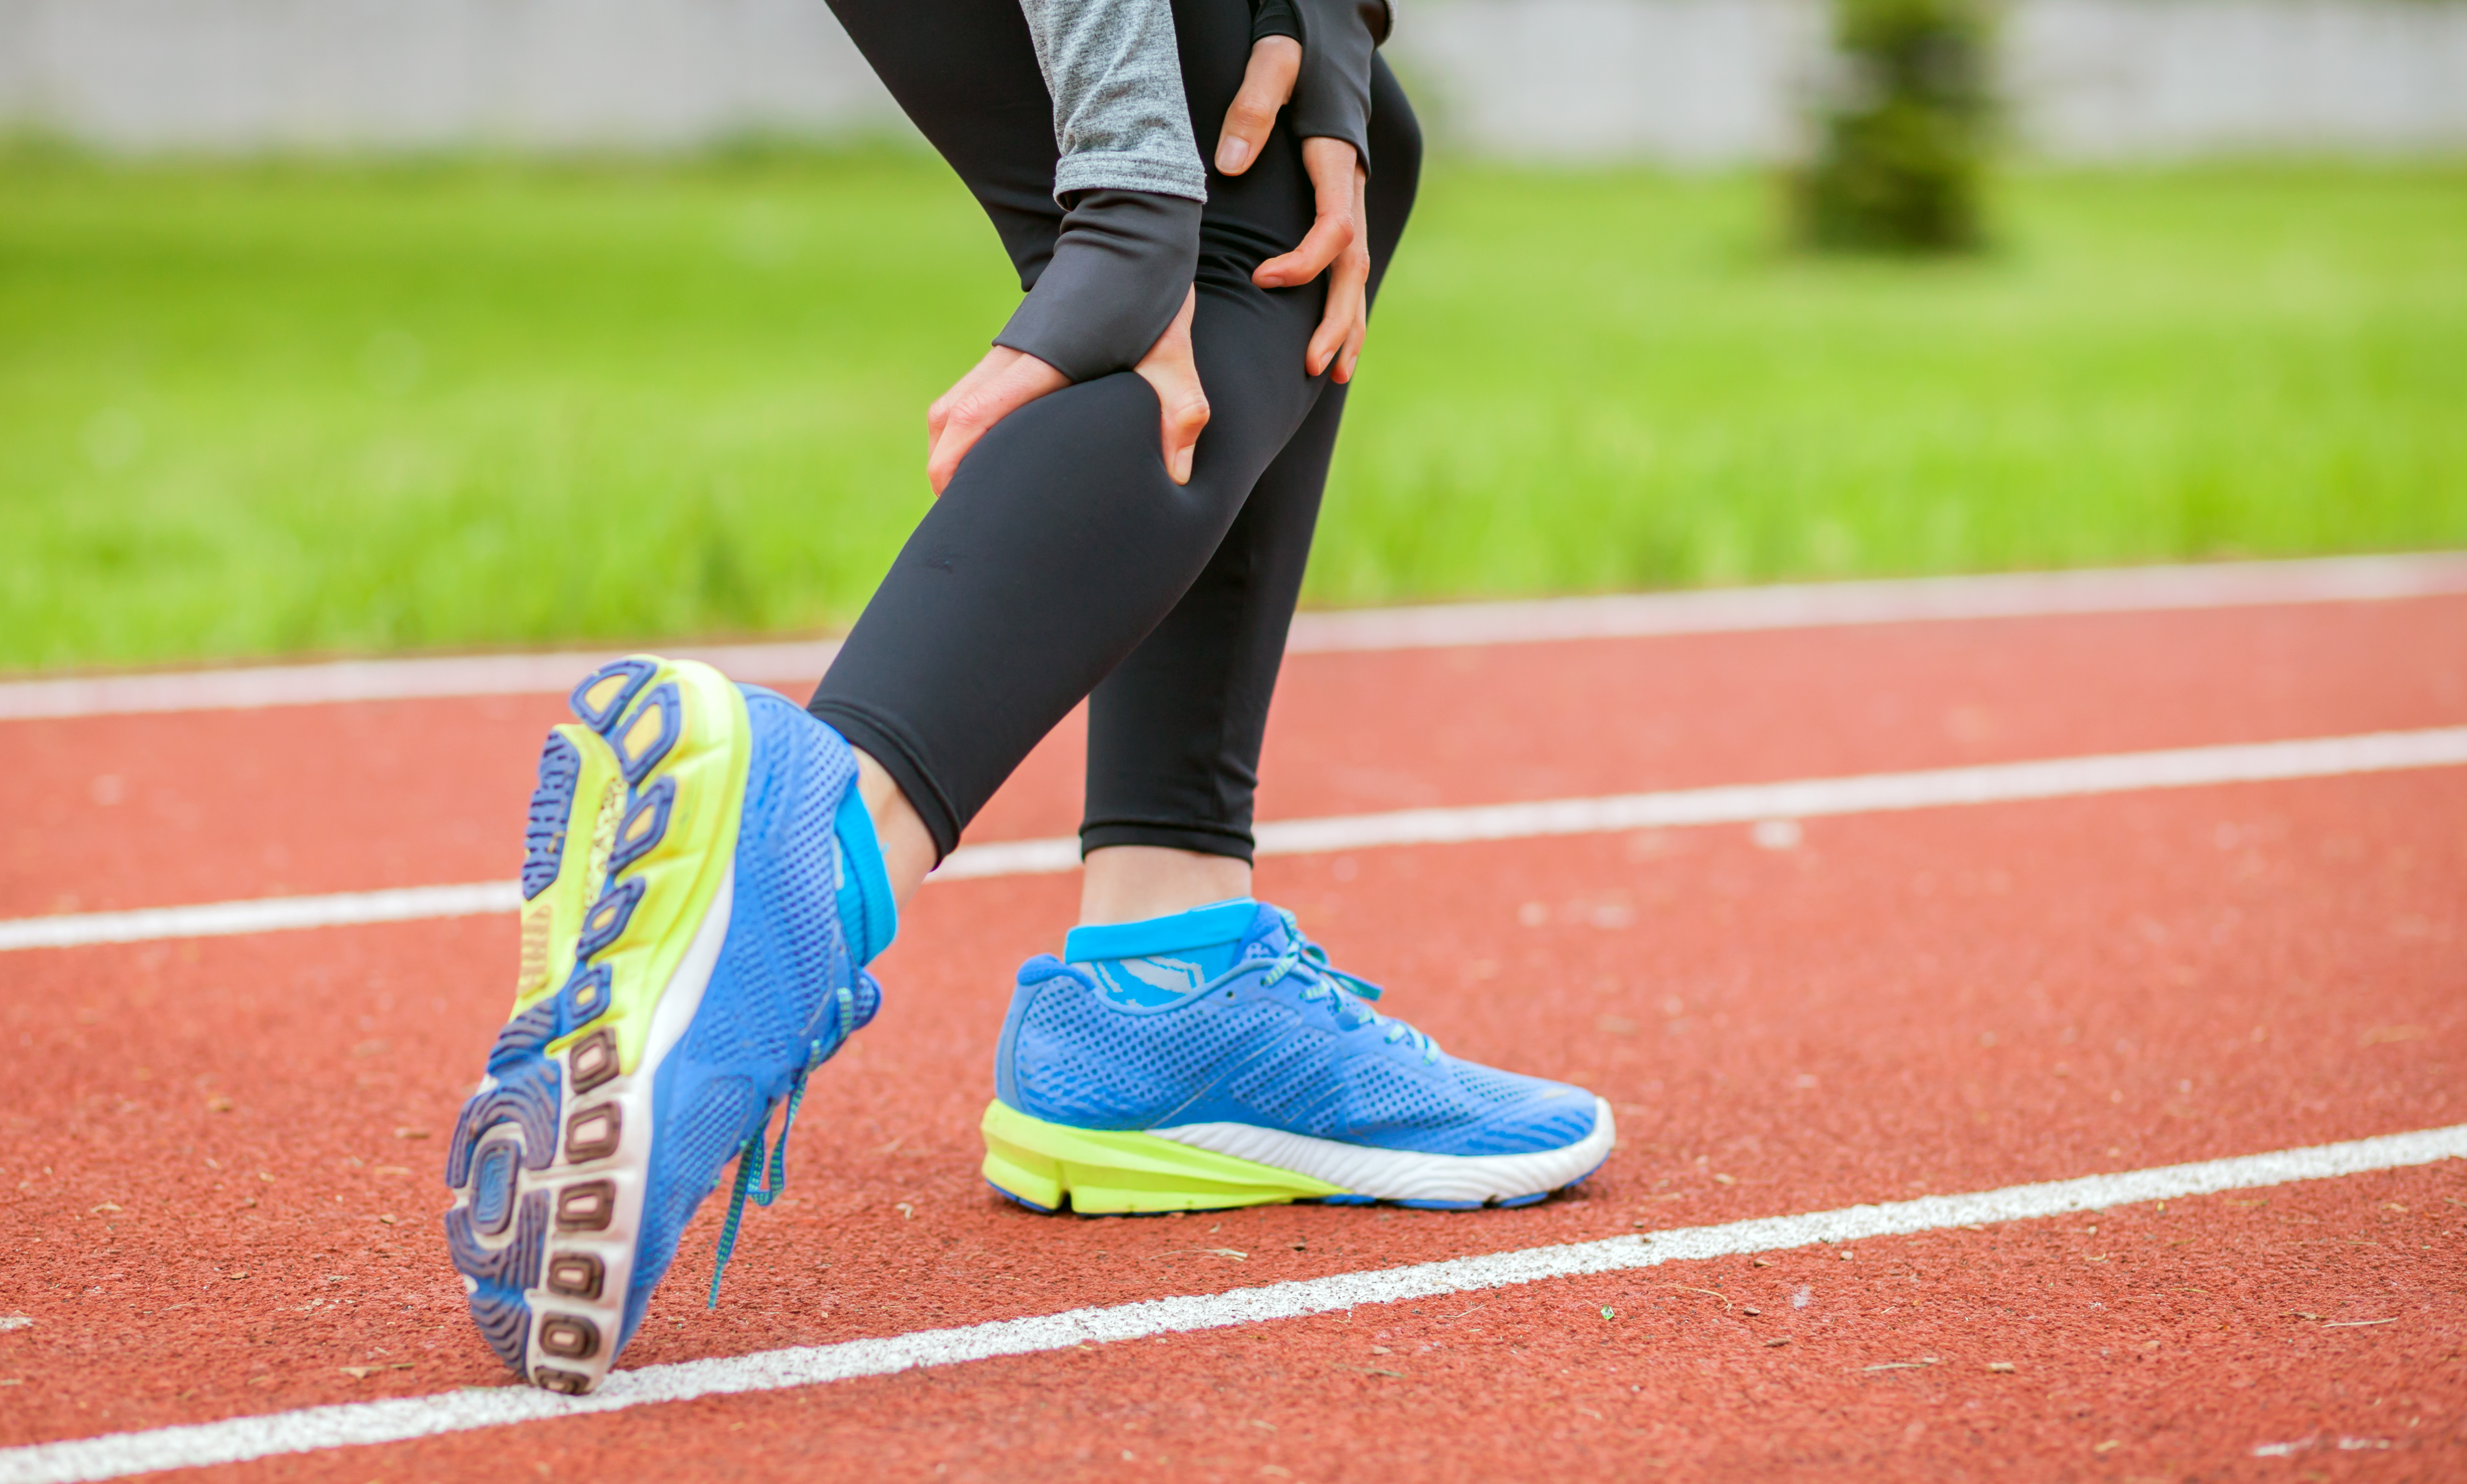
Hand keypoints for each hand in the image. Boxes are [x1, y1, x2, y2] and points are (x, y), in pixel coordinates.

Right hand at [924, 287, 1207, 493]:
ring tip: (972, 499)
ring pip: (951, 405)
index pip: (974, 413)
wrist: (1134, 239)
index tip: (949, 503)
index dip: (952, 461)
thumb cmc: (1150, 299)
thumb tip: (1176, 478)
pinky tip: (993, 462)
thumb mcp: (1174, 356)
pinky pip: (971, 395)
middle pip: (947, 415)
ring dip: (950, 449)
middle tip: (962, 519)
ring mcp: (1008, 350)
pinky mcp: (1014, 349)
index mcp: (1041, 360)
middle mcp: (1012, 355)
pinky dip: (965, 431)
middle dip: (943, 468)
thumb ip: (1179, 412)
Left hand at [1213, 41, 1370, 382]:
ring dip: (1347, 326)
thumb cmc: (1295, 48)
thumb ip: (1253, 105)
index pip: (1334, 229)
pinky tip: (1332, 344)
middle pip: (1353, 267)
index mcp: (1338, 162)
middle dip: (1336, 320)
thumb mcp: (1274, 62)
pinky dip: (1342, 307)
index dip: (1303, 262)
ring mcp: (1352, 202)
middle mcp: (1353, 189)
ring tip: (1331, 373)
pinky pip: (1347, 267)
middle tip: (1310, 363)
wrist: (1324, 39)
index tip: (1262, 277)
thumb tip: (1230, 163)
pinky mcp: (1342, 208)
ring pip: (1357, 275)